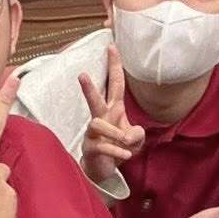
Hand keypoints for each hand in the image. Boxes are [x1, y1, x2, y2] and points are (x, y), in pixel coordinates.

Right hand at [76, 45, 145, 183]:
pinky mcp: (90, 148)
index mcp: (114, 110)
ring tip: (126, 143)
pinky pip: (103, 147)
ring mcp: (93, 133)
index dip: (114, 66)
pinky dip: (116, 151)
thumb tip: (131, 134)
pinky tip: (126, 155)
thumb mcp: (135, 140)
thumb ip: (137, 134)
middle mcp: (101, 118)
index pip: (115, 84)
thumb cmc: (119, 148)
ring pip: (98, 124)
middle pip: (95, 100)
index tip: (112, 47)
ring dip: (114, 133)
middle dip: (89, 88)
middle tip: (81, 75)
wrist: (104, 171)